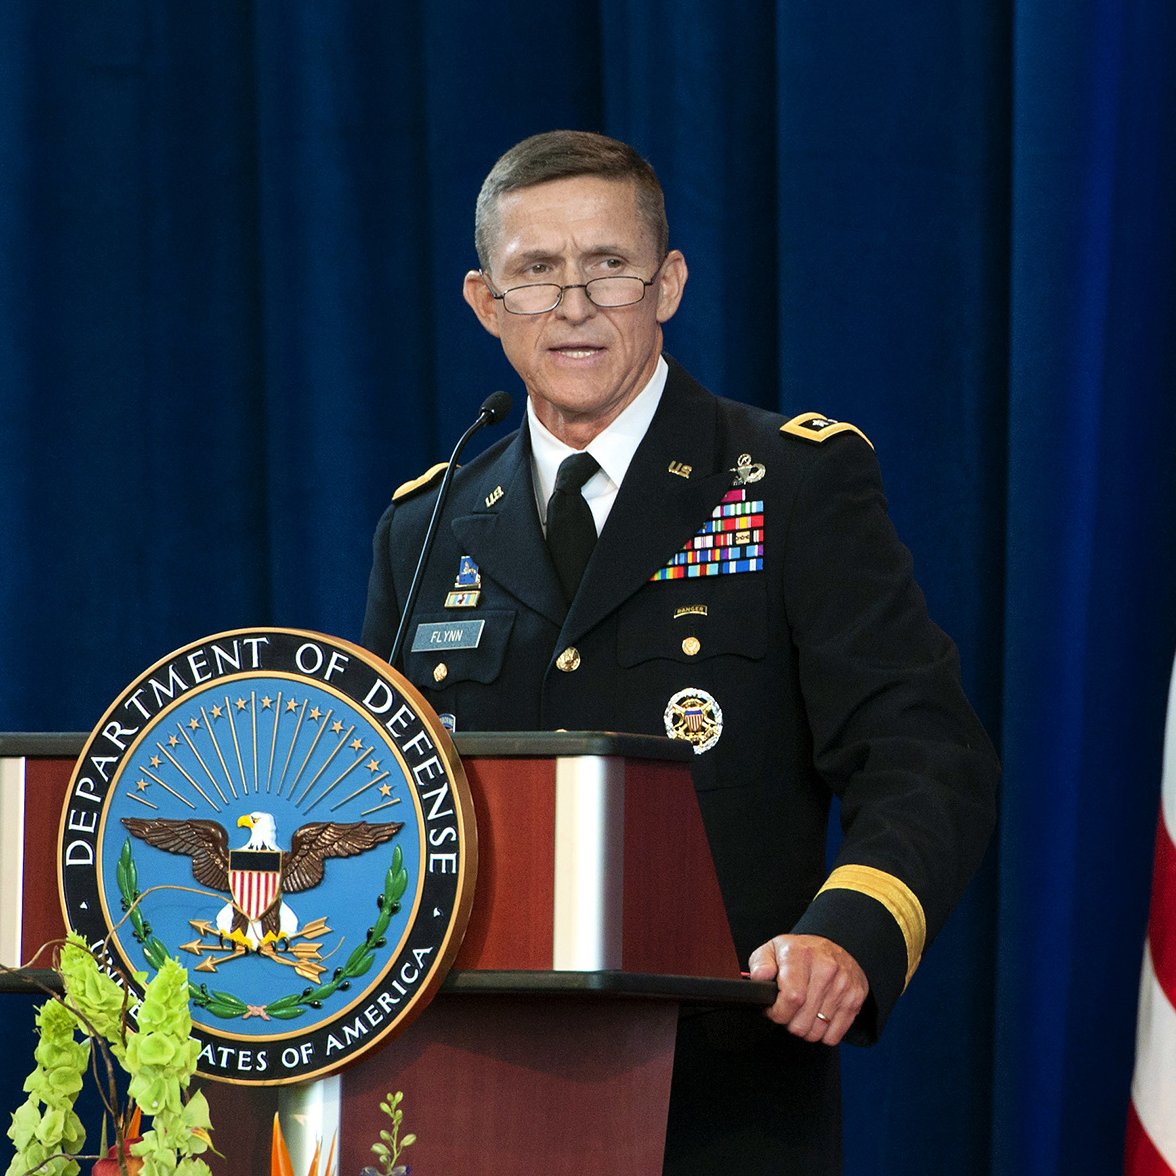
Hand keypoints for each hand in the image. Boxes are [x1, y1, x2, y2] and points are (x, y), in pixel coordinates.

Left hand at [747, 934, 867, 1044]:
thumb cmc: (799, 954)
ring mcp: (843, 984)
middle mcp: (825, 968)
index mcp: (801, 954)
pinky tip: (818, 1016)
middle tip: (789, 1011)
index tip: (774, 1011)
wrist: (832, 948)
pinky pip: (834, 1036)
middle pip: (802, 1021)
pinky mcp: (855, 998)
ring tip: (803, 1012)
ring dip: (806, 1029)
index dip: (778, 1013)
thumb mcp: (773, 950)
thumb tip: (761, 977)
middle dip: (790, 1023)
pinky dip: (823, 1033)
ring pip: (817, 1032)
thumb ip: (760, 964)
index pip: (792, 998)